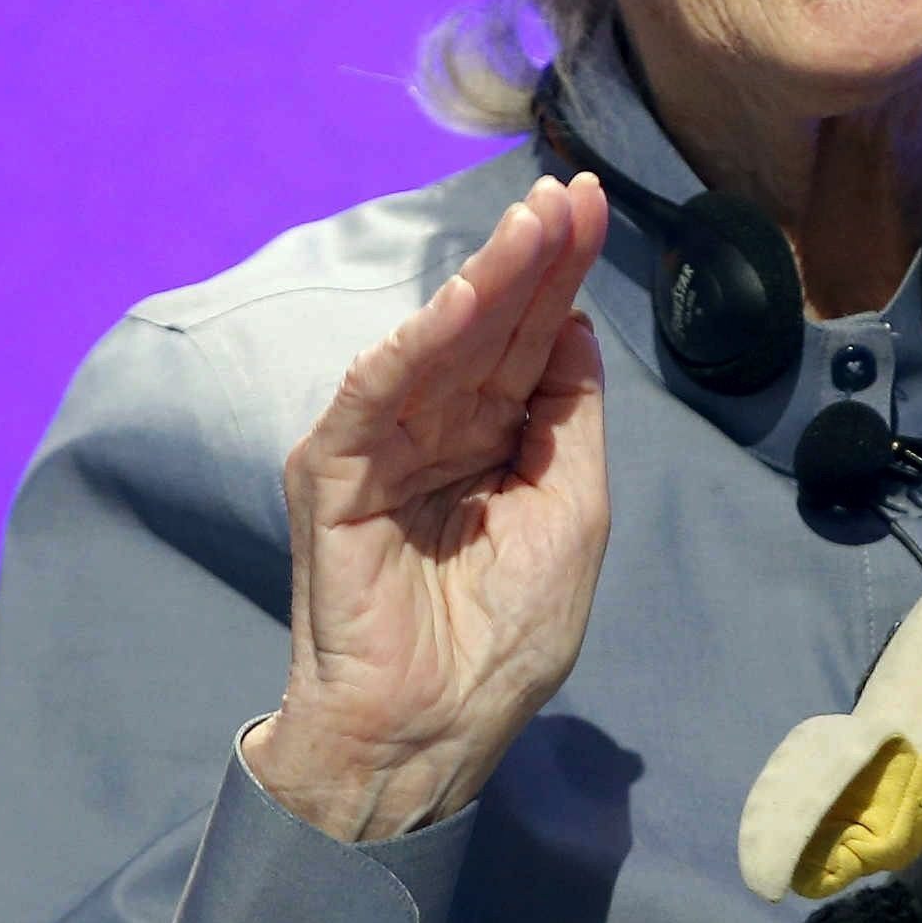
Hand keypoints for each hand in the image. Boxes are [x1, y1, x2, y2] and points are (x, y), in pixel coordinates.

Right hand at [242, 177, 613, 840]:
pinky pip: (379, 393)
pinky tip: (465, 298)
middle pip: (491, 329)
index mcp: (493, 443)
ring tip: (533, 222)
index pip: (530, 343)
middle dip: (530, 260)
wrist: (428, 731)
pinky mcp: (333, 471)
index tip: (588, 207)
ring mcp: (382, 446)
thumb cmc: (501, 643)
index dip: (558, 279)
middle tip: (566, 191)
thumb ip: (566, 419)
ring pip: (438, 346)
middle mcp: (437, 431)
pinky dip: (420, 343)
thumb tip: (571, 328)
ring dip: (486, 281)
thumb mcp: (571, 515)